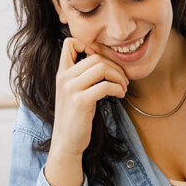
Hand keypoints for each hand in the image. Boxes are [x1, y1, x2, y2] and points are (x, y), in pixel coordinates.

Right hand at [48, 37, 128, 158]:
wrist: (66, 141)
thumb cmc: (75, 117)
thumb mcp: (73, 92)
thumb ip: (81, 76)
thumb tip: (104, 62)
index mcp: (62, 73)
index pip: (70, 43)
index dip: (89, 46)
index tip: (102, 63)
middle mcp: (64, 78)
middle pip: (95, 57)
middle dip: (114, 66)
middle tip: (123, 79)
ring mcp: (71, 89)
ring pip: (101, 68)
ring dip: (118, 76)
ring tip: (123, 87)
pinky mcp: (81, 102)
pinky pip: (106, 86)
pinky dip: (118, 88)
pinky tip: (120, 95)